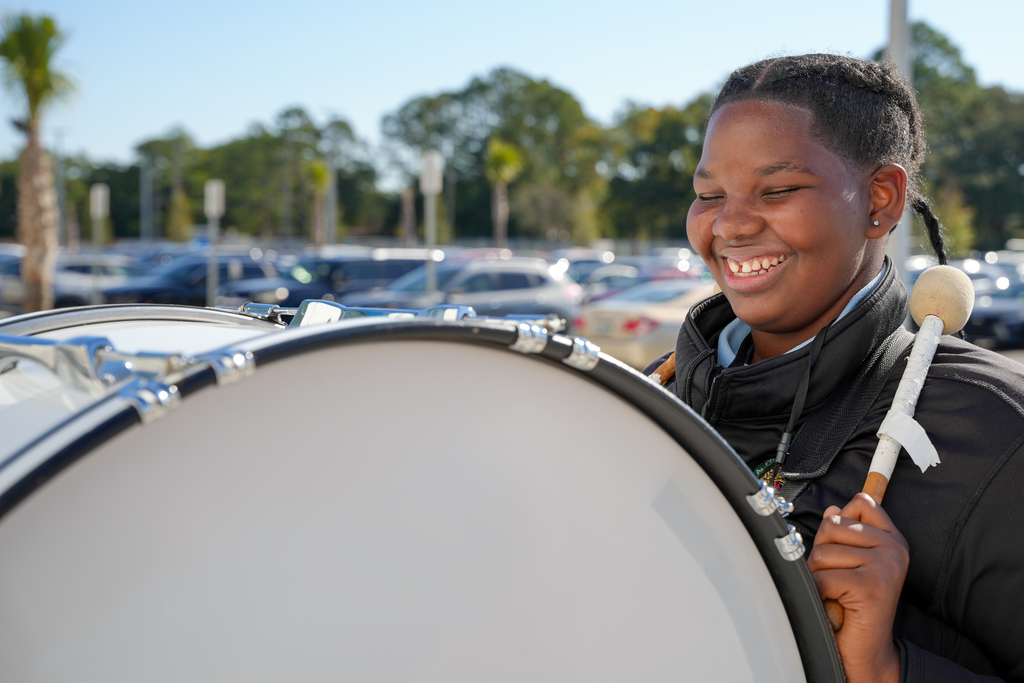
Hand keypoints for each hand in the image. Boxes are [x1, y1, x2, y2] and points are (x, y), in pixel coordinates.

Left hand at [807, 492, 908, 682]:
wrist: (866, 650)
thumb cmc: (854, 605)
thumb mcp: (850, 563)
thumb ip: (843, 535)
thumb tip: (831, 510)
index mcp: (892, 539)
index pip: (861, 503)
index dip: (839, 522)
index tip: (846, 549)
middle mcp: (894, 549)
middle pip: (831, 526)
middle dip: (823, 553)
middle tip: (839, 578)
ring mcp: (886, 566)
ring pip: (822, 552)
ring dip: (820, 575)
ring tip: (838, 592)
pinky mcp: (871, 585)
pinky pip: (822, 577)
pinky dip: (820, 593)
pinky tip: (837, 604)